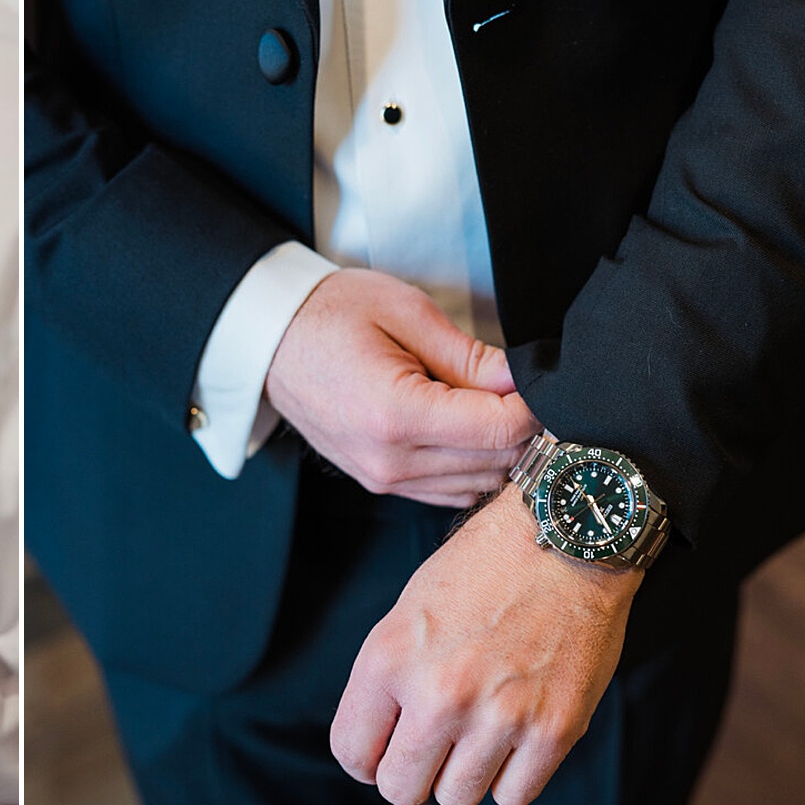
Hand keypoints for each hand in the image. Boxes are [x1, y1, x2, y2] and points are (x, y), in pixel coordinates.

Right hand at [265, 270, 540, 506]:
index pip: (500, 431)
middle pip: (497, 462)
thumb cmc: (329, 315)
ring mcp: (383, 477)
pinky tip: (462, 426)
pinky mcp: (381, 482)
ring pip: (480, 484)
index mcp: (395, 414)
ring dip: (497, 448)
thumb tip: (521, 381)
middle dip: (520, 426)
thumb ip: (469, 356)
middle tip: (515, 385)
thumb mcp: (406, 313)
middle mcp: (390, 460)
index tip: (535, 379)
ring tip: (486, 402)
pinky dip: (472, 464)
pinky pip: (452, 491)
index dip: (533, 406)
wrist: (269, 339)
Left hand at [329, 490, 640, 804]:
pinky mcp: (554, 729)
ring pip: (458, 797)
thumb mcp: (407, 613)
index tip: (386, 748)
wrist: (564, 540)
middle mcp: (438, 694)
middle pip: (402, 788)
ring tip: (480, 724)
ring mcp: (498, 716)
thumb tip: (380, 749)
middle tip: (435, 741)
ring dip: (464, 771)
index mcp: (388, 660)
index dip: (367, 758)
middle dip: (413, 771)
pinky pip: (513, 795)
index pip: (352, 753)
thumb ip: (387, 681)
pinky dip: (512, 772)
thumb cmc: (480, 571)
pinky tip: (515, 731)